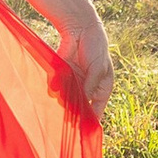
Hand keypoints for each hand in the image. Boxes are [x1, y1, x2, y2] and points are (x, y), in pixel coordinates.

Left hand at [57, 0, 113, 114]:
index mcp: (102, 89)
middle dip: (74, 110)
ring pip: (67, 97)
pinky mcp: (63, 74)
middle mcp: (87, 88)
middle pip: (80, 106)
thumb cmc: (96, 48)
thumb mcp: (97, 68)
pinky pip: (58, 85)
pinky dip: (56, 86)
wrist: (80, 28)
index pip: (96, 109)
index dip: (90, 119)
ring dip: (63, 99)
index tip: (83, 128)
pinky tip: (55, 85)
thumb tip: (82, 101)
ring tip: (62, 97)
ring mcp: (75, 82)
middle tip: (68, 116)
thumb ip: (90, 85)